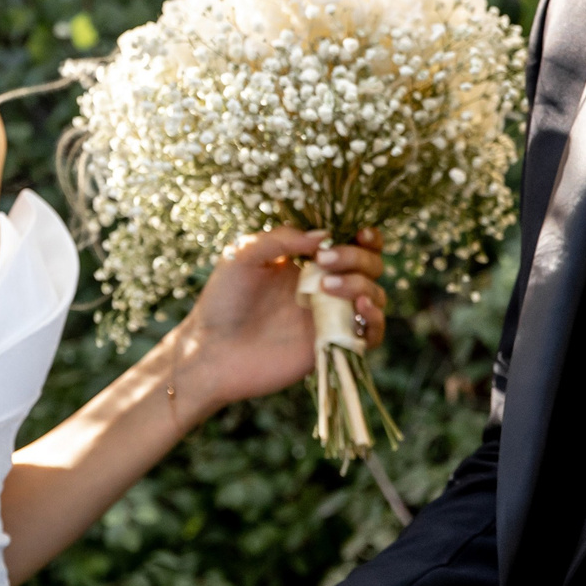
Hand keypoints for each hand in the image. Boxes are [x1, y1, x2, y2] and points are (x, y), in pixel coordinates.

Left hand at [170, 227, 386, 411]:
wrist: (211, 352)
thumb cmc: (222, 301)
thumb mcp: (243, 255)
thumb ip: (282, 239)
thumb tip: (325, 236)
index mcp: (308, 263)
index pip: (352, 244)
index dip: (365, 237)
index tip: (358, 233)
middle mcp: (325, 288)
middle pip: (370, 266)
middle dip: (357, 257)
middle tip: (325, 262)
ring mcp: (331, 318)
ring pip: (375, 296)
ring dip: (363, 285)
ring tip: (328, 288)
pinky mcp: (332, 347)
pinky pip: (371, 335)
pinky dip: (375, 320)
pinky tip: (359, 309)